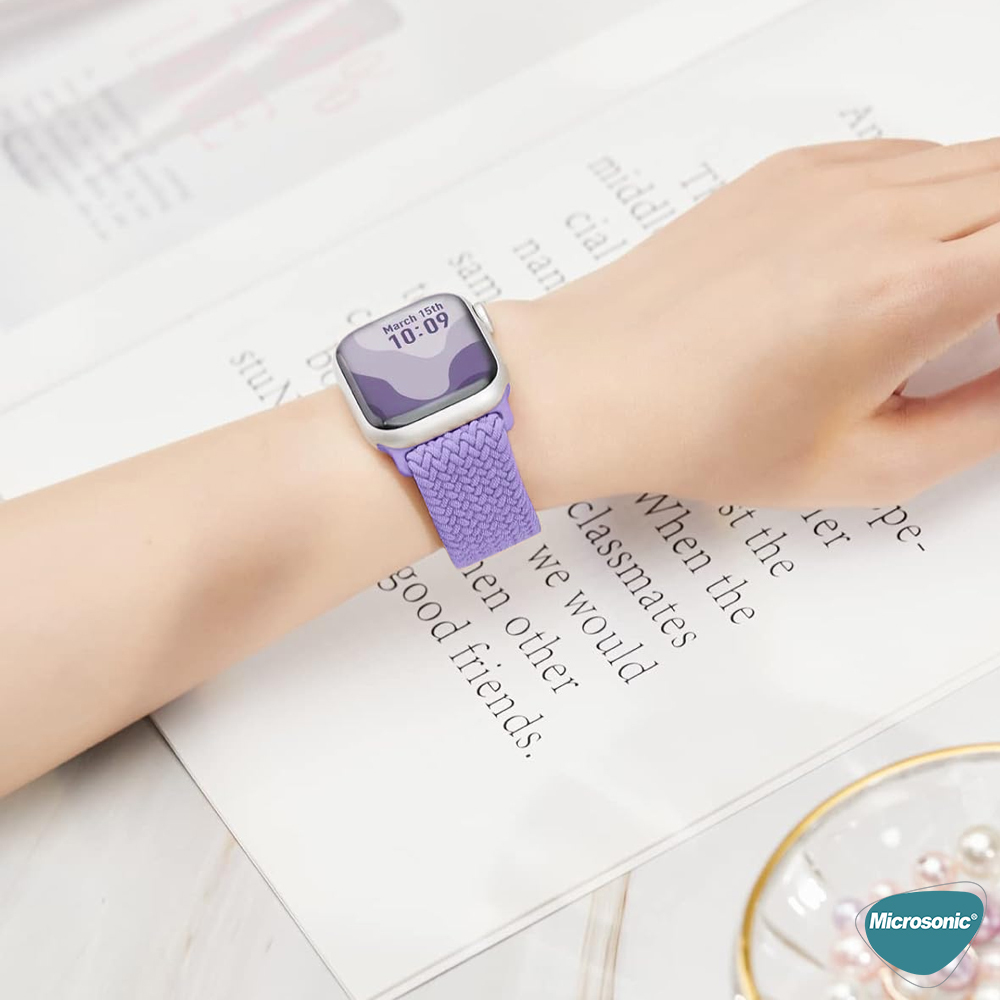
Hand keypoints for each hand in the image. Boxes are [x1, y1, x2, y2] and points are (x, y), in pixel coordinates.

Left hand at [494, 138, 999, 507]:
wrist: (595, 382)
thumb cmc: (699, 428)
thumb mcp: (862, 467)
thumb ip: (982, 422)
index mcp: (908, 292)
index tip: (994, 338)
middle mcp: (875, 215)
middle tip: (974, 326)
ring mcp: (829, 181)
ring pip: (971, 163)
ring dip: (986, 220)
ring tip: (942, 295)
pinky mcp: (791, 170)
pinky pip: (903, 155)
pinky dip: (931, 193)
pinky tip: (897, 254)